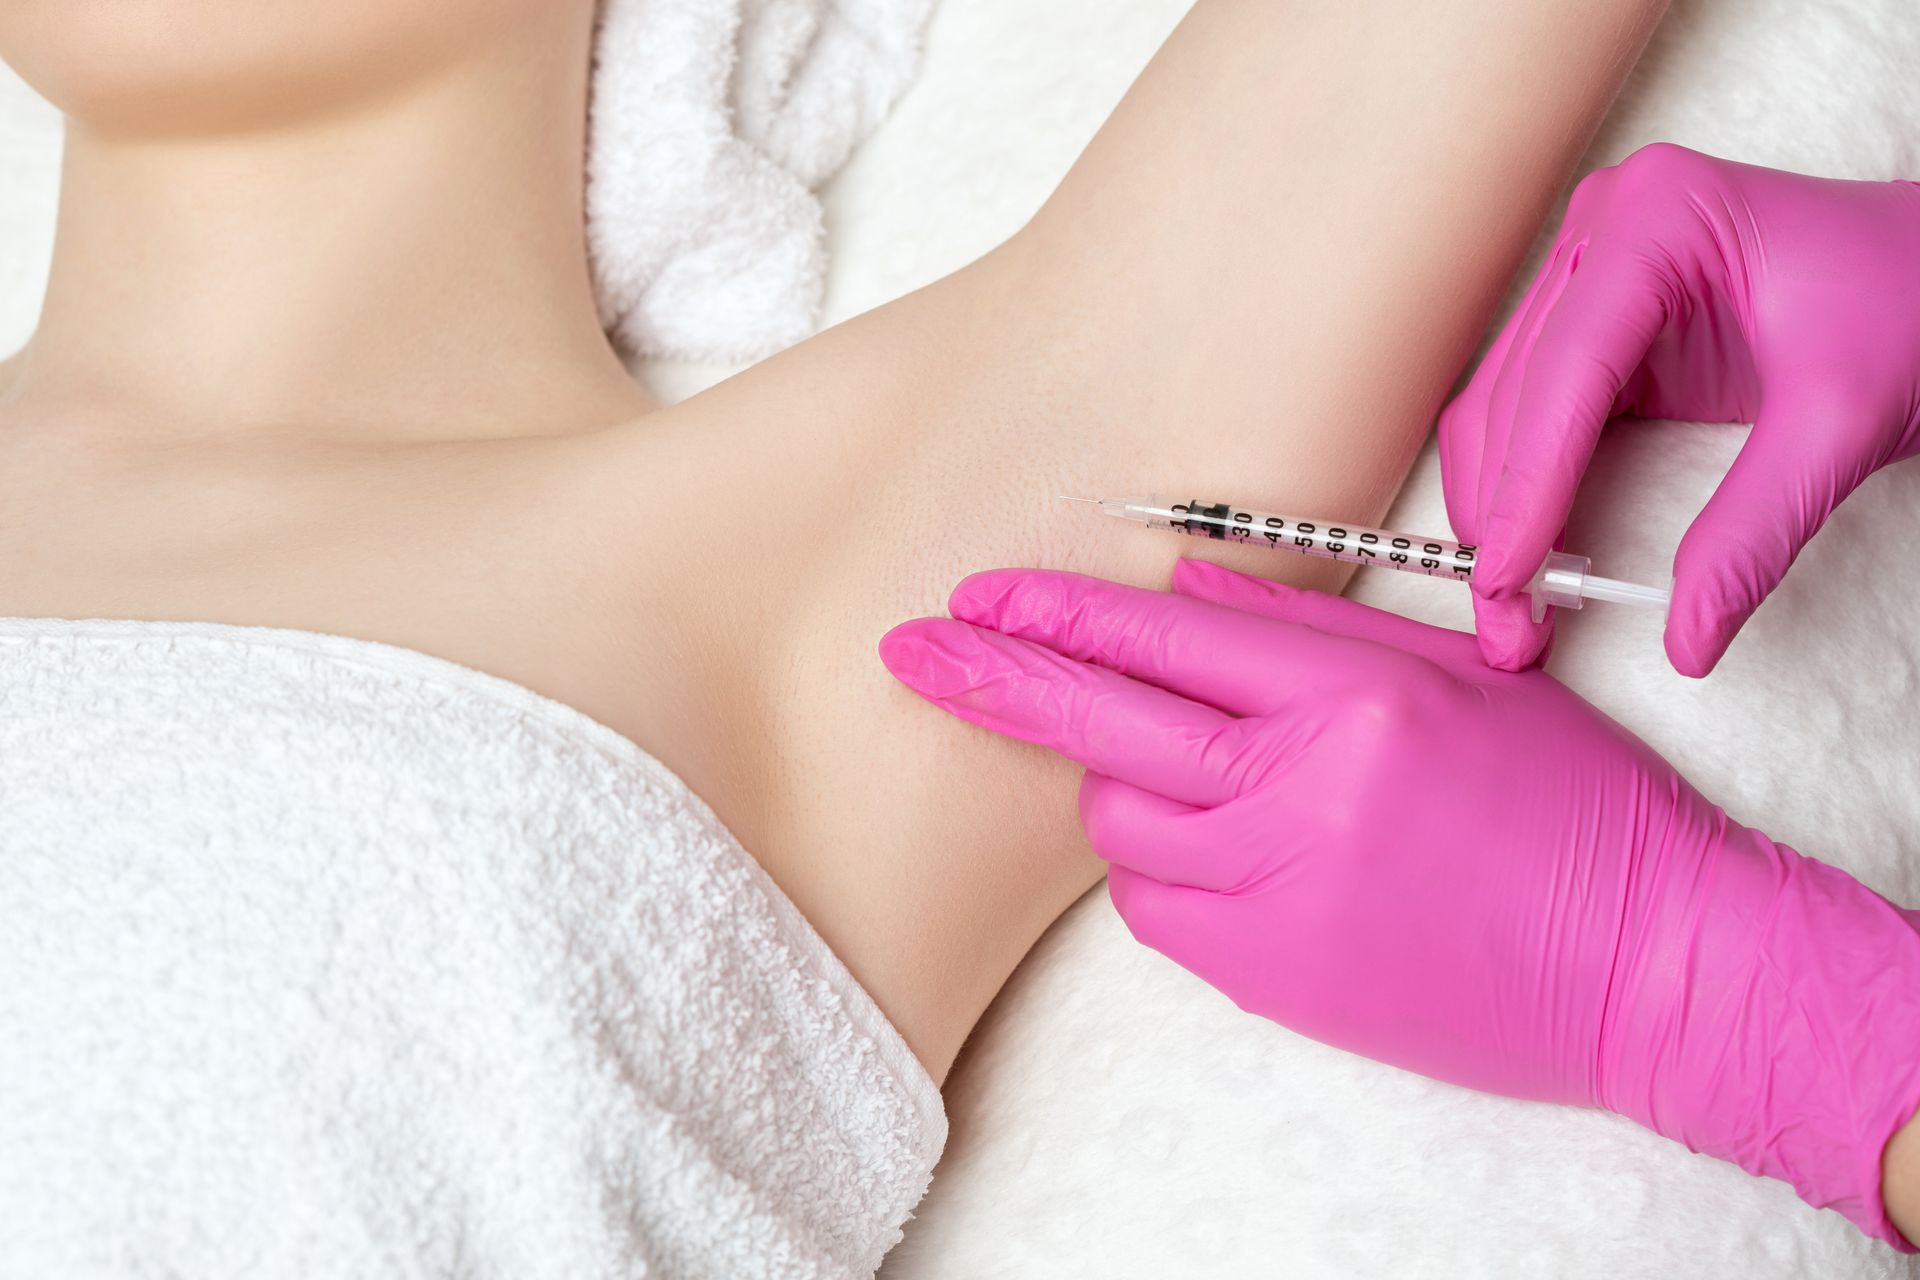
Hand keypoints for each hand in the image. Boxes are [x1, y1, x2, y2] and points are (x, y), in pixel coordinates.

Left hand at [879, 561, 1919, 1246]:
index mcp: (1355, 698)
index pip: (1164, 639)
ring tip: (1197, 784)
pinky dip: (1163, 872)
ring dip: (1123, 790)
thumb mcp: (1459, 681)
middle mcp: (1303, 790)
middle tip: (914, 650)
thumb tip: (1185, 592)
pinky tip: (1223, 855)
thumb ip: (1311, 633)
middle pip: (1104, 725)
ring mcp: (1281, 891)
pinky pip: (1158, 910)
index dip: (1057, 612)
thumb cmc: (1571, 809)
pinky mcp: (1273, 978)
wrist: (1645, 963)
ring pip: (1122, 826)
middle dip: (996, 678)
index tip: (978, 594)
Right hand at [1438, 144, 1919, 674]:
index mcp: (1658, 218)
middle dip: (1499, 512)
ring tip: (1508, 605)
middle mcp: (1605, 230)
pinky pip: (1531, 409)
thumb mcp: (1840, 426)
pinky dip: (1521, 485)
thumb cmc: (1911, 309)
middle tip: (1504, 619)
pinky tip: (1527, 550)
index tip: (1505, 578)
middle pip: (1514, 391)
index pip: (1566, 369)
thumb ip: (1755, 530)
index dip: (1527, 484)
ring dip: (1494, 507)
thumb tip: (1687, 637)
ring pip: (1502, 405)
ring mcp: (1592, 269)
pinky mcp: (1596, 319)